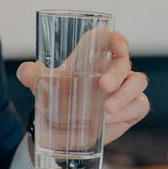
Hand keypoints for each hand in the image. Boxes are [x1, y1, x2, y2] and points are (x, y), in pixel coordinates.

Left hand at [16, 31, 149, 146]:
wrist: (62, 130)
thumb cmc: (57, 97)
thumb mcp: (41, 86)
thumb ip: (30, 75)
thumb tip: (27, 73)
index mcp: (91, 56)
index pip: (107, 39)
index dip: (115, 39)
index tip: (119, 47)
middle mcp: (111, 69)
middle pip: (123, 62)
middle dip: (116, 73)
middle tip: (103, 86)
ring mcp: (124, 88)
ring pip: (138, 82)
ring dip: (125, 95)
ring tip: (106, 111)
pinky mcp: (131, 108)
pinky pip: (140, 105)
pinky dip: (127, 112)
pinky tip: (110, 121)